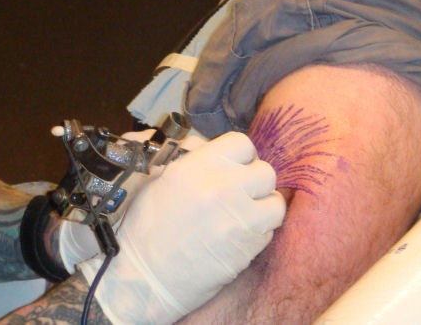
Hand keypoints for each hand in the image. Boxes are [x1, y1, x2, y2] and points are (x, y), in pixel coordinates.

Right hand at [80, 131, 285, 323]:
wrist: (144, 278)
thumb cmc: (146, 228)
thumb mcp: (161, 180)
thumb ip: (192, 159)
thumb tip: (208, 147)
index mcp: (198, 165)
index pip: (242, 143)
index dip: (240, 156)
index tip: (235, 168)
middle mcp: (222, 187)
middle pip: (265, 171)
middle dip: (255, 182)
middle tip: (241, 193)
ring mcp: (239, 218)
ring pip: (275, 202)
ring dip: (263, 207)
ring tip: (245, 215)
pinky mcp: (248, 247)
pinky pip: (270, 231)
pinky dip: (259, 232)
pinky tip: (238, 236)